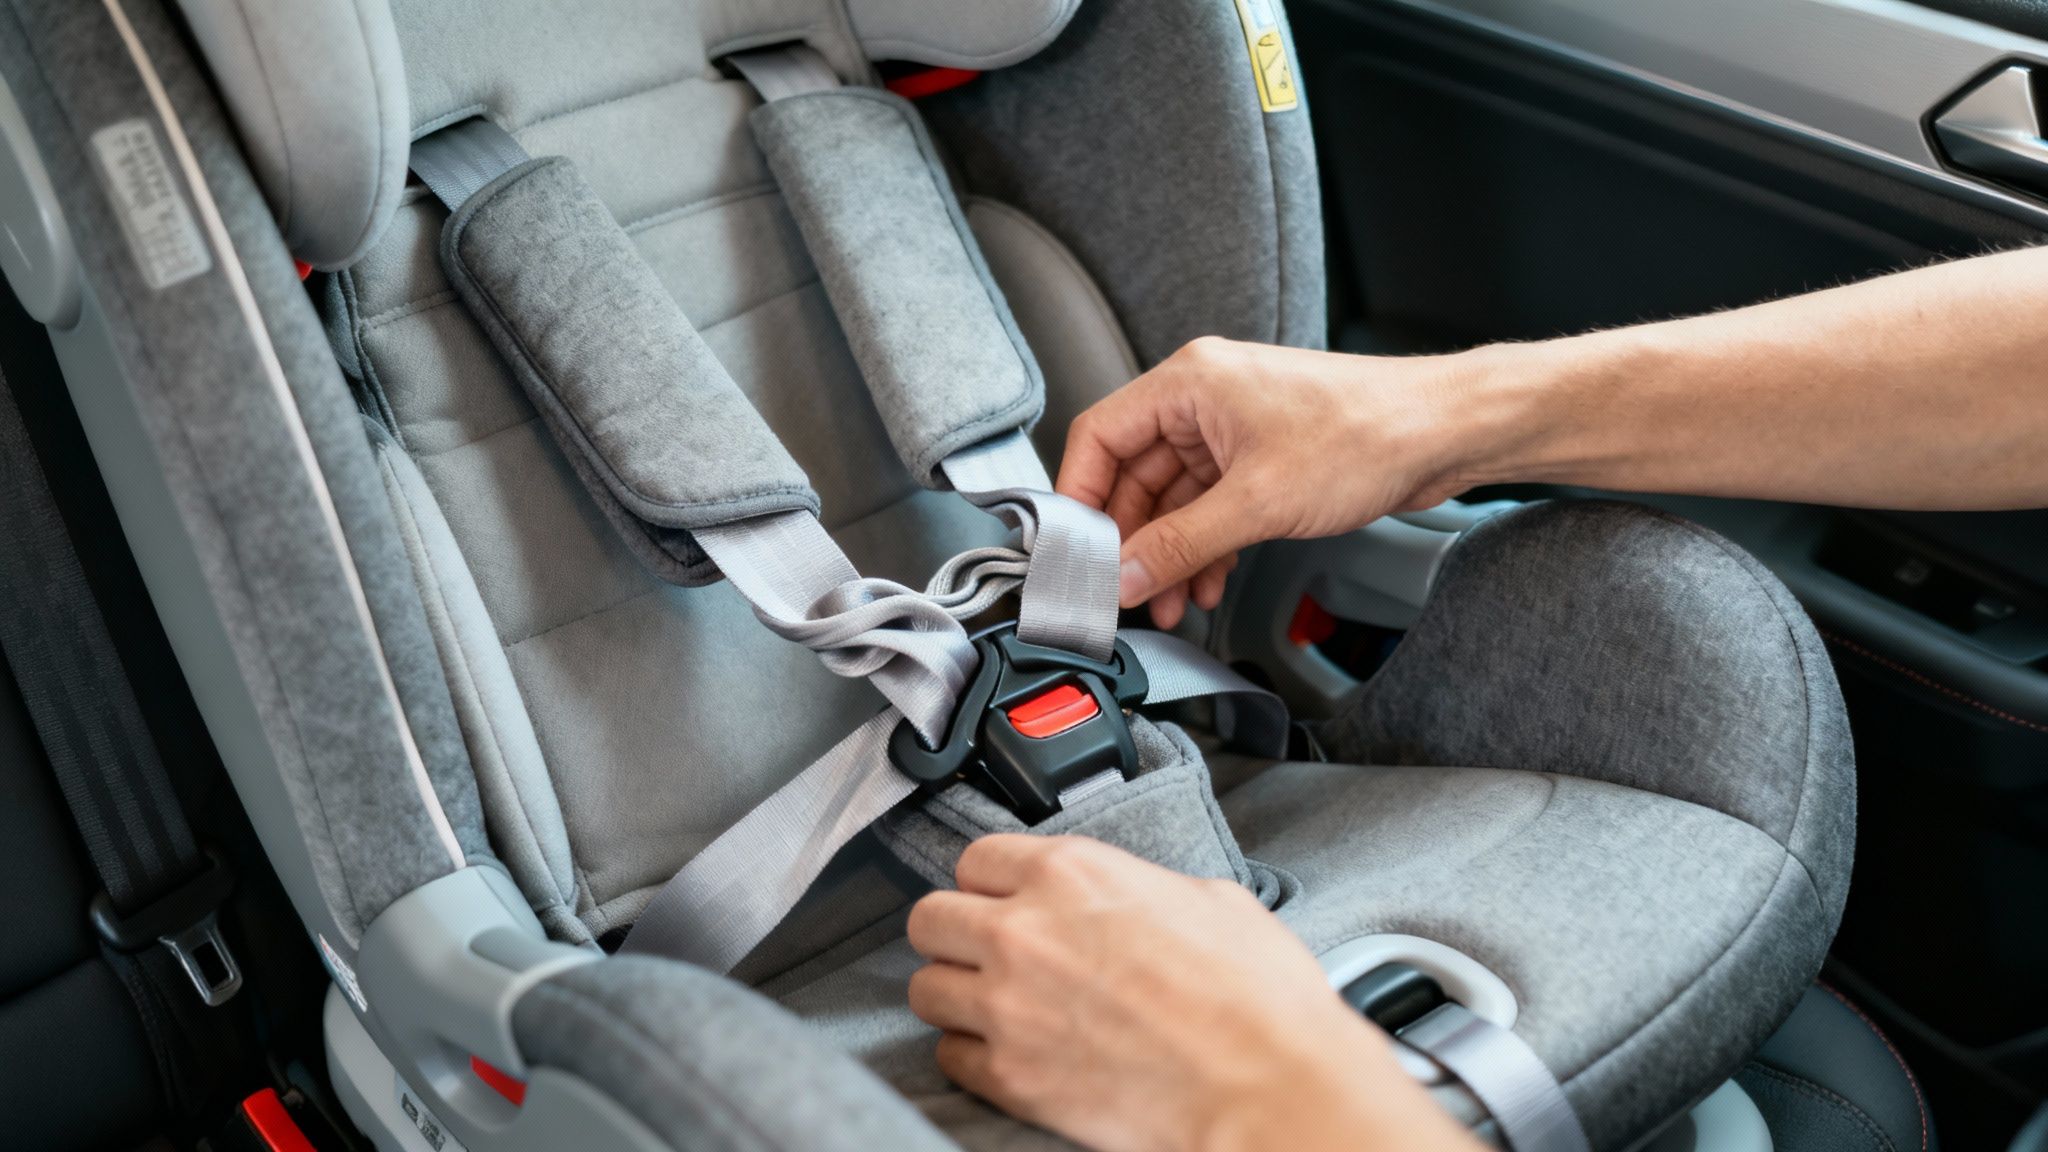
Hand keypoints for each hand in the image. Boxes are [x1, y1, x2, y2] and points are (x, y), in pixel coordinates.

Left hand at [905, 835, 1481, 1151]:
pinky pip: (949, 1057)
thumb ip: (1137, 887)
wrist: (1267, 1086)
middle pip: (930, 918)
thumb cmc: (1255, 999)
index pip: (976, 857)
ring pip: (924, 988)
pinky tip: (1006, 1051)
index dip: (991, 880)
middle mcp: (1024, 933)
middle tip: (983, 949)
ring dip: (954, 993)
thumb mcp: (1208, 898)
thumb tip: (1127, 898)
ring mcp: (1009, 1007)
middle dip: (954, 932)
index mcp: (1072, 874)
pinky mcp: (1011, 1076)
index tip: (1002, 897)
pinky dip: (971, 1055)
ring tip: (989, 1003)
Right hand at [1057, 337, 1483, 627]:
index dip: (1080, 496)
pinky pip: (1211, 506)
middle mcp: (1204, 400)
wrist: (1442, 432)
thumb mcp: (1256, 503)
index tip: (1075, 549)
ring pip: (1175, 498)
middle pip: (1135, 474)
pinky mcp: (1262, 457)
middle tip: (1126, 592)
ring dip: (1170, 553)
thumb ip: (1180, 545)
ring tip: (1170, 602)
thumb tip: (1123, 576)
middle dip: (1133, 541)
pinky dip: (1204, 546)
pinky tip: (1207, 583)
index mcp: (1189, 383)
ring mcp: (1234, 429)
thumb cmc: (1366, 434)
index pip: (1100, 436)